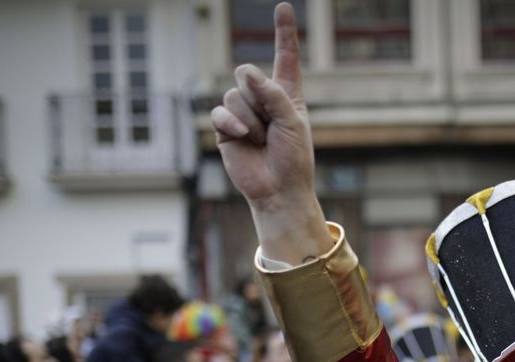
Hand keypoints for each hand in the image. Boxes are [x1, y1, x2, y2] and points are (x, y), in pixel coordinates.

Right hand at [210, 2, 328, 263]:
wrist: (278, 190)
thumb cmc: (293, 159)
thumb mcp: (293, 123)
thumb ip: (274, 94)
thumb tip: (248, 72)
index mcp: (287, 94)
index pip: (285, 57)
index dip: (284, 33)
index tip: (283, 7)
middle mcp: (263, 99)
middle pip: (248, 74)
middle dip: (259, 97)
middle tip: (271, 126)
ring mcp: (242, 112)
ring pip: (234, 94)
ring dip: (250, 118)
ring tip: (260, 139)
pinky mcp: (225, 127)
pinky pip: (220, 111)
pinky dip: (231, 122)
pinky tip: (241, 135)